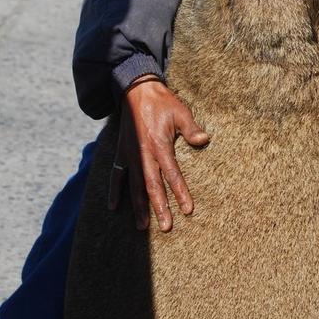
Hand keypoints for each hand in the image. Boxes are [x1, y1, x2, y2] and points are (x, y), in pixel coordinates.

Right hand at [107, 76, 208, 231]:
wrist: (137, 91)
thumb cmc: (163, 102)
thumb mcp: (181, 112)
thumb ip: (192, 129)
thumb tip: (205, 141)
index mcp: (160, 145)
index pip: (172, 175)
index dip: (180, 193)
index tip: (187, 210)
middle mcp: (143, 154)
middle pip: (152, 187)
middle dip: (159, 208)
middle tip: (165, 228)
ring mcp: (130, 155)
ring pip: (134, 186)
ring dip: (138, 207)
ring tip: (141, 227)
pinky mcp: (121, 152)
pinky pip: (116, 175)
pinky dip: (114, 191)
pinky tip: (113, 207)